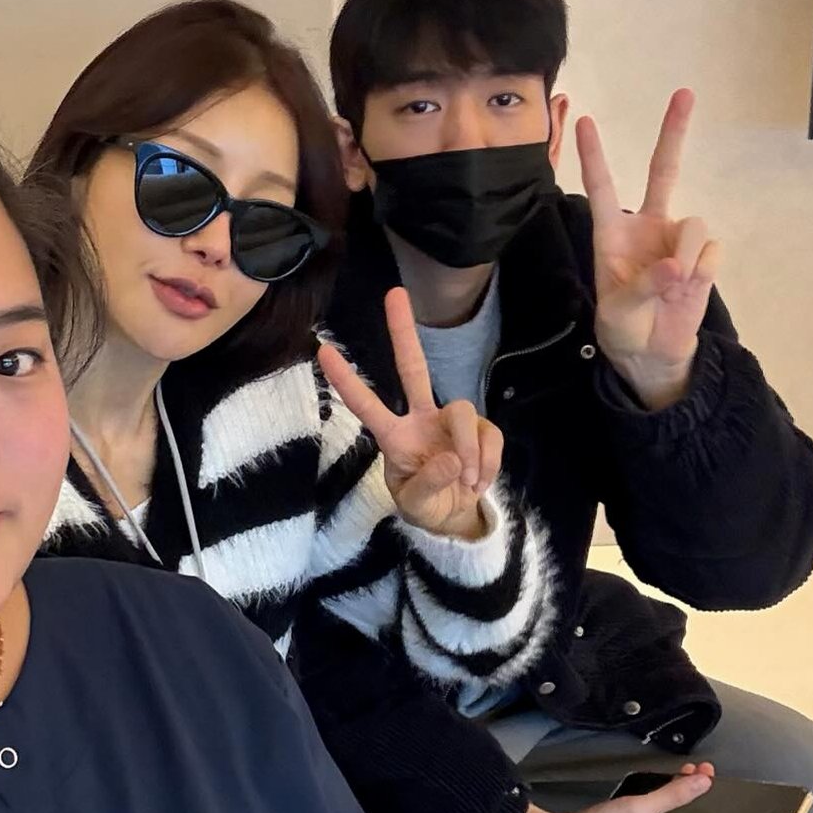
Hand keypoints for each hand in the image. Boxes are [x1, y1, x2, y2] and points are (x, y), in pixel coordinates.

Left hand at [318, 287, 503, 540]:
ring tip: (467, 482)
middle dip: (403, 332)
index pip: (366, 405)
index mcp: (394, 436)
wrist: (457, 519)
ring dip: (470, 450)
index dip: (347, 381)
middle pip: (413, 368)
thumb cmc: (425, 506)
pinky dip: (488, 464)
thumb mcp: (416, 506)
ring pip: (462, 411)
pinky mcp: (480, 429)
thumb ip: (428, 485)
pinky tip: (478, 483)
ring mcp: (451, 421)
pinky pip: (489, 435)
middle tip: (394, 293)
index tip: (322, 351)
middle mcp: (421, 419)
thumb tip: (451, 460)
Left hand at [580, 90, 722, 410]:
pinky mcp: (703, 255)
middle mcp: (646, 228)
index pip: (602, 188)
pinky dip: (701, 273)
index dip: (594, 156)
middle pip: (664, 170)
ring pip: (693, 225)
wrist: (651, 352)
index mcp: (611, 235)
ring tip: (672, 286)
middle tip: (684, 93)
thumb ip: (642, 287)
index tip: (584, 121)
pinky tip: (688, 289)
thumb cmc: (622, 327)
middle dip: (673, 132)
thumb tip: (677, 267)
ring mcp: (676, 239)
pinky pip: (710, 252)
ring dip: (685, 258)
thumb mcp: (617, 312)